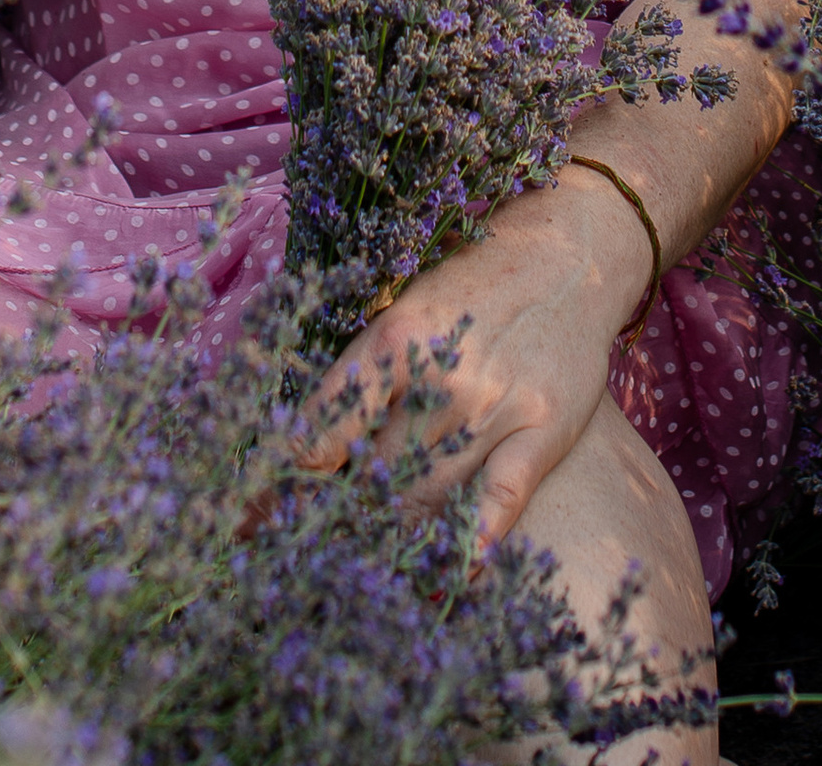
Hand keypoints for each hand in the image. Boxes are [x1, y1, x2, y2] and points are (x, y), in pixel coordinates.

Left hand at [287, 177, 645, 548]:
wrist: (569, 249)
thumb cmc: (474, 283)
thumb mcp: (404, 310)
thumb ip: (360, 379)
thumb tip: (296, 456)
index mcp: (393, 340)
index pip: (319, 436)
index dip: (278, 491)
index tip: (251, 526)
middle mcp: (440, 376)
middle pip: (367, 478)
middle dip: (330, 520)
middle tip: (304, 555)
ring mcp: (495, 405)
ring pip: (423, 498)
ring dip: (386, 537)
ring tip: (356, 571)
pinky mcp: (544, 426)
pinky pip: (500, 499)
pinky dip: (472, 540)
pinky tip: (451, 572)